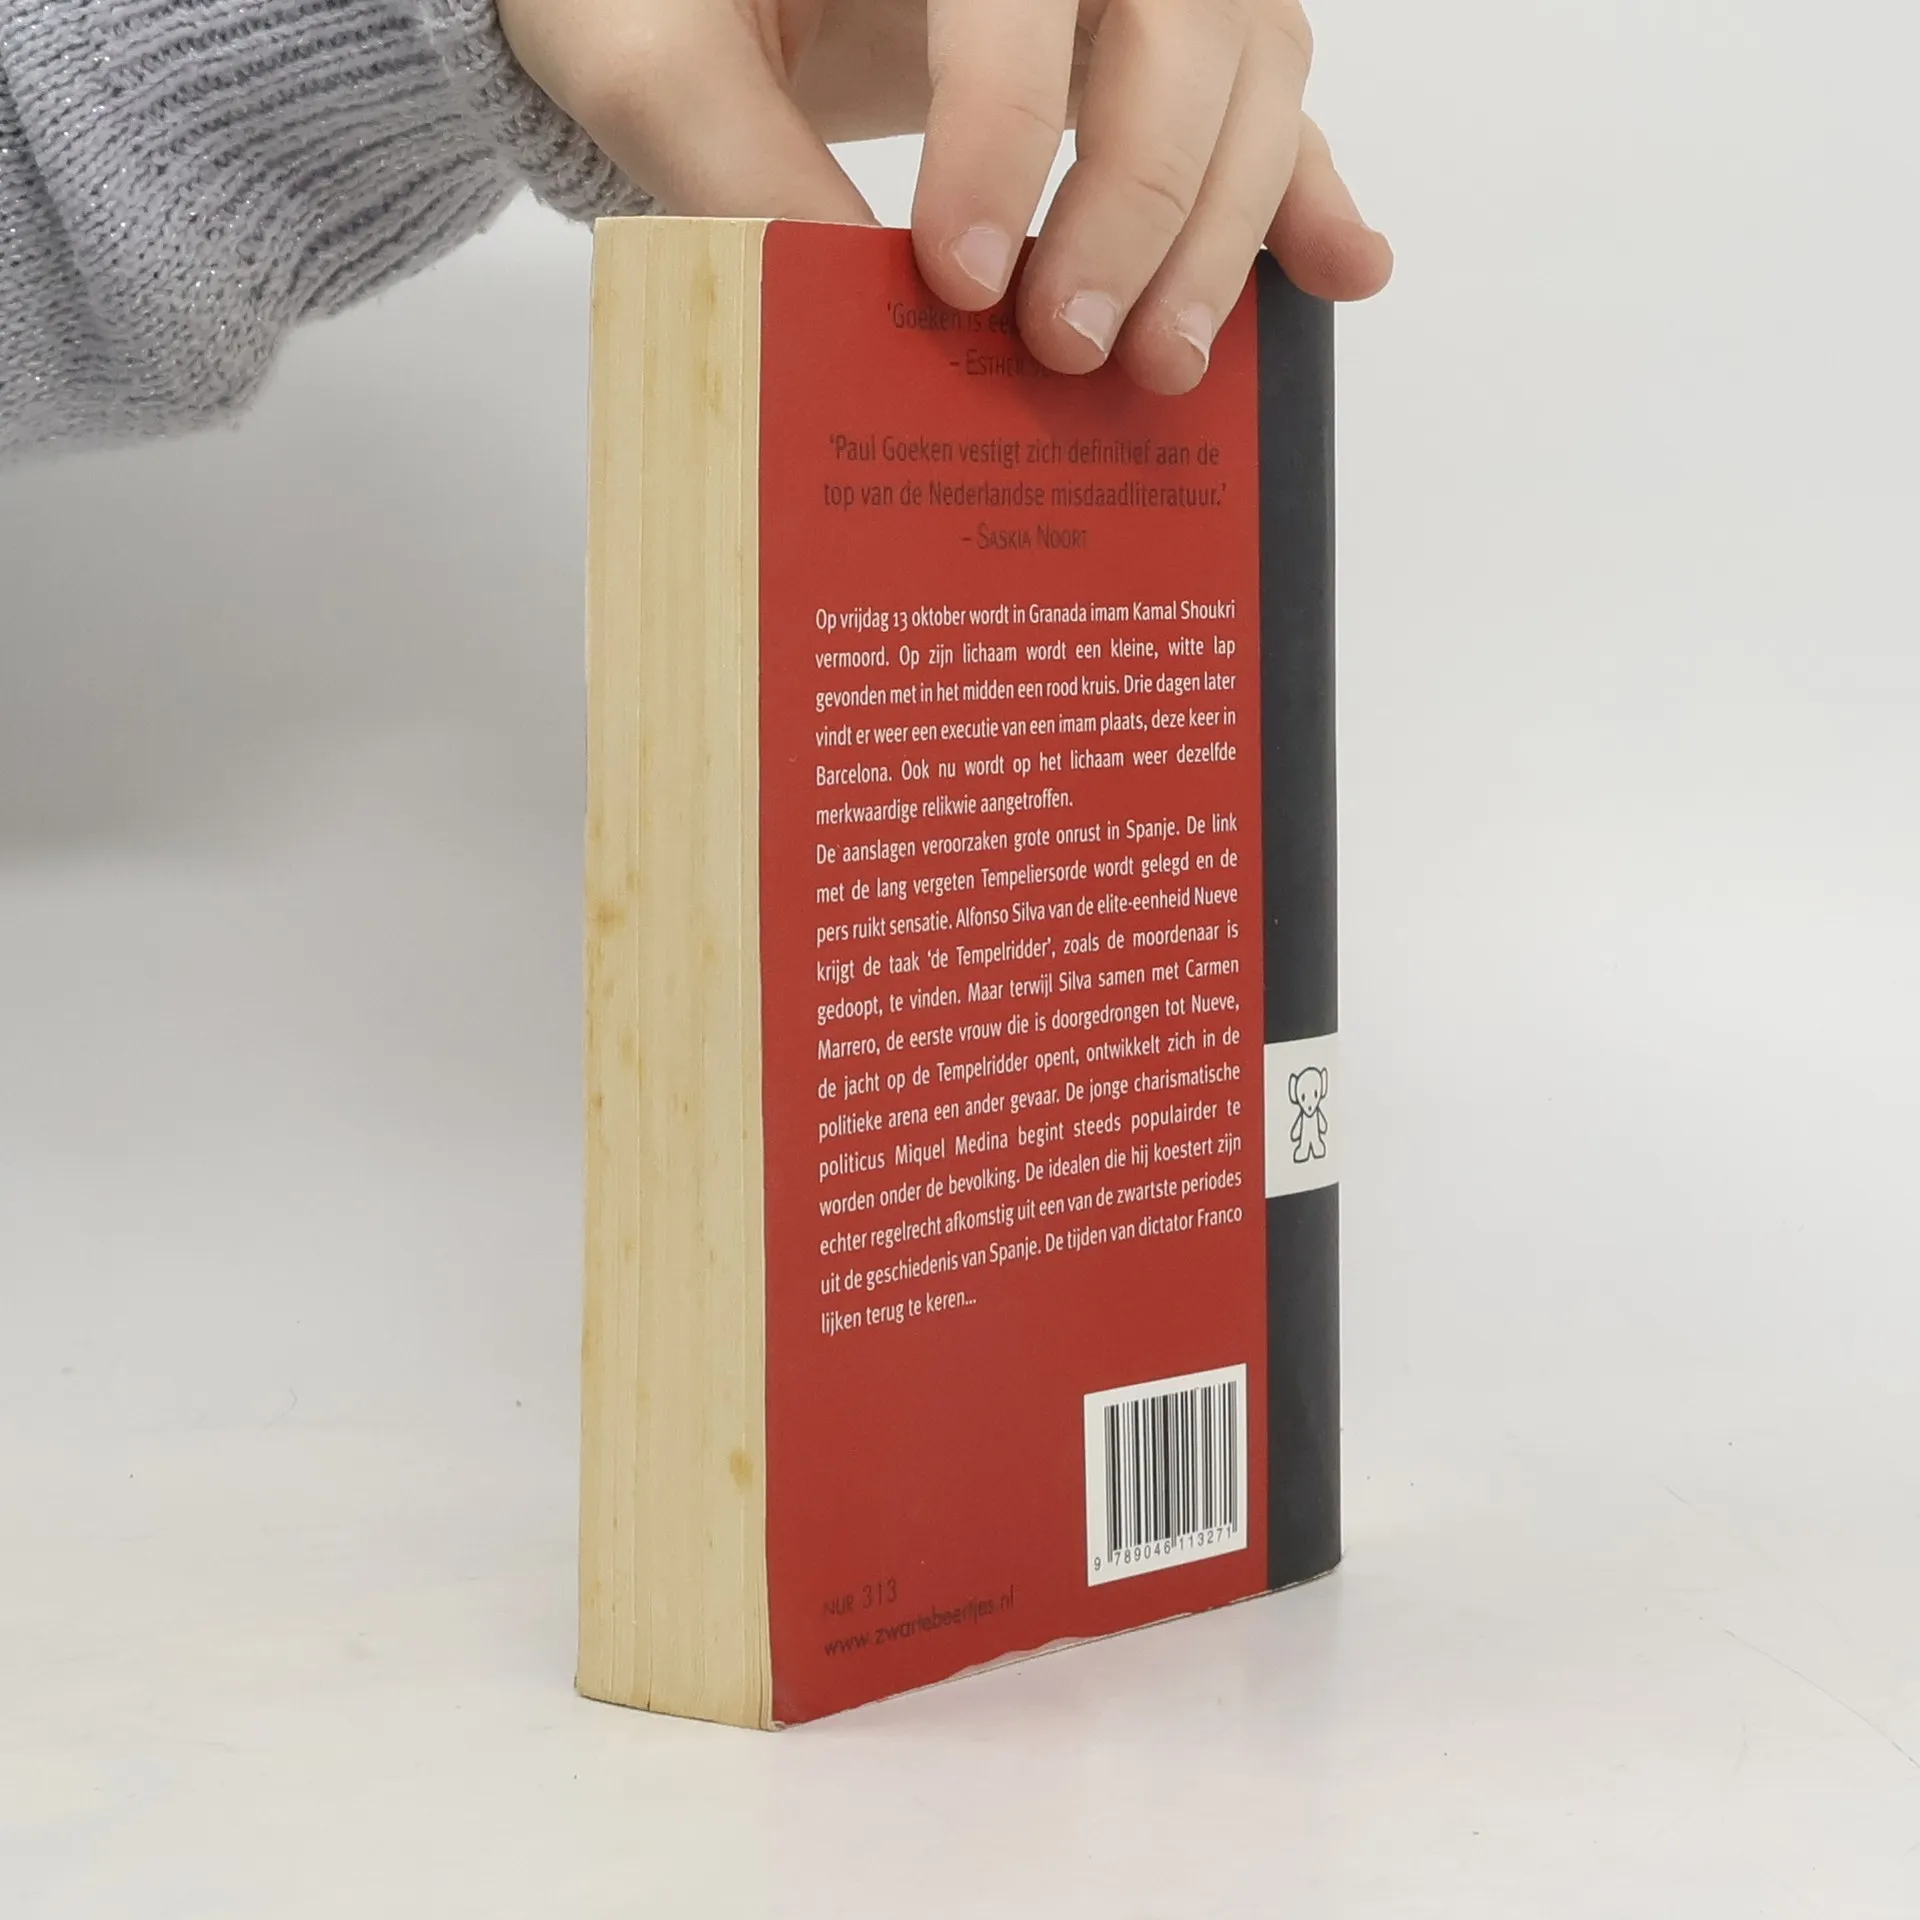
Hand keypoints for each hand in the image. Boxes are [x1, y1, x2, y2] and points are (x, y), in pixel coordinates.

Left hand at [498, 0, 1391, 392]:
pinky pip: (1263, 100)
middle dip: (1139, 202)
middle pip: (1181, 23)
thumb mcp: (648, 54)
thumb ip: (730, 161)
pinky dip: (1303, 189)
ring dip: (1223, 225)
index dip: (1007, 129)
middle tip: (1074, 354)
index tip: (958, 281)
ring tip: (1167, 367)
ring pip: (1248, 65)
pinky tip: (1340, 271)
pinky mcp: (1154, 40)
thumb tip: (858, 318)